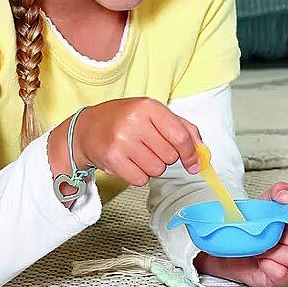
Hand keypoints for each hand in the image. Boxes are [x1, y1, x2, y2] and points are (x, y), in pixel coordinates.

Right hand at [68, 98, 202, 186]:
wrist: (87, 129)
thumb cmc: (124, 120)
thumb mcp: (153, 114)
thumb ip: (182, 128)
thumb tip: (201, 152)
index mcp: (149, 107)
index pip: (180, 136)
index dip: (190, 153)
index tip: (193, 163)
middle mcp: (135, 122)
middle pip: (170, 156)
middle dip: (165, 157)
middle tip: (150, 148)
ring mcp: (122, 141)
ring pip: (157, 170)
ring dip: (152, 167)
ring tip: (138, 154)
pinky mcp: (113, 159)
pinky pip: (141, 179)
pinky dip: (138, 175)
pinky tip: (129, 162)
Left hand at [196, 182, 287, 286]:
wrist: (234, 247)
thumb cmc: (256, 226)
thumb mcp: (266, 202)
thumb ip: (279, 193)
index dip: (287, 221)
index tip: (272, 220)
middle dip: (279, 237)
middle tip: (264, 235)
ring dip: (272, 252)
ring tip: (261, 248)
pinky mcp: (286, 281)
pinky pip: (281, 273)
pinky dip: (267, 265)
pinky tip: (261, 260)